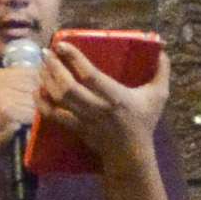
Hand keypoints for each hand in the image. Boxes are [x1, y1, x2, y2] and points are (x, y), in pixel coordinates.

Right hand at [0, 44, 45, 162]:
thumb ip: (21, 83)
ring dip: (38, 109)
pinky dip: (34, 119)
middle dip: (41, 97)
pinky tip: (27, 124)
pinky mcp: (5, 108)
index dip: (41, 83)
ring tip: (31, 116)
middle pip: (34, 82)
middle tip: (36, 109)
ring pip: (35, 97)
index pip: (30, 70)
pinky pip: (31, 111)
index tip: (40, 97)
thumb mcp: (4, 95)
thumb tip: (48, 72)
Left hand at [41, 31, 168, 163]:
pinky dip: (42, 104)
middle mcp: (97, 108)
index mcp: (116, 97)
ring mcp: (84, 120)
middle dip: (53, 68)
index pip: (90, 76)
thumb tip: (162, 49)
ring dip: (46, 82)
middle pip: (68, 87)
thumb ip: (161, 72)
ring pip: (59, 100)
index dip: (74, 59)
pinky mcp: (76, 129)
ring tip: (41, 66)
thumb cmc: (143, 122)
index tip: (61, 44)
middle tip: (46, 53)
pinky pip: (54, 116)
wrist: (130, 154)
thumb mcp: (159, 96)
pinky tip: (37, 91)